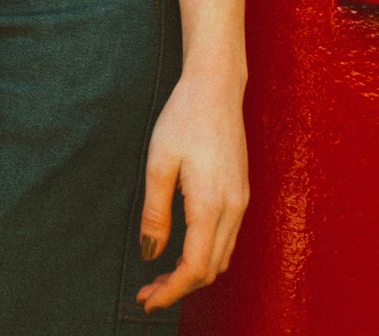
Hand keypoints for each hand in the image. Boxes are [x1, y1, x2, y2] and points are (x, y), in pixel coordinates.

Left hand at [135, 69, 249, 313]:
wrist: (216, 86)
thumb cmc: (184, 116)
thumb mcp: (158, 162)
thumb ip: (155, 212)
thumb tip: (150, 254)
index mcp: (211, 204)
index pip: (195, 267)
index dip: (170, 291)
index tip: (146, 301)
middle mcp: (233, 209)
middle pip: (211, 269)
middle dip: (179, 287)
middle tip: (148, 292)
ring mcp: (241, 201)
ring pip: (222, 257)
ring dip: (194, 273)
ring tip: (161, 275)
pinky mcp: (241, 191)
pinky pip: (228, 238)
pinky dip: (207, 254)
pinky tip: (185, 249)